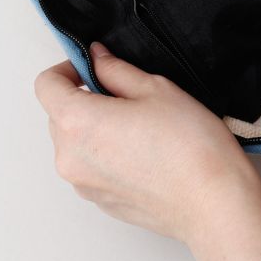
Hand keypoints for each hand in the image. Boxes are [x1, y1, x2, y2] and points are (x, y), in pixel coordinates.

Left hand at [34, 42, 260, 260]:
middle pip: (58, 114)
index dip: (68, 68)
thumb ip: (116, 69)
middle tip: (125, 92)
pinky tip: (141, 148)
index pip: (46, 85)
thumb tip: (98, 58)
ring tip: (138, 123)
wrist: (214, 203)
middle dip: (84, 96)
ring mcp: (83, 184)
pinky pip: (89, 165)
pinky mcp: (99, 201)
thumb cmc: (190, 146)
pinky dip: (104, 151)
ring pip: (74, 140)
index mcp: (79, 123)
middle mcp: (71, 158)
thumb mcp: (155, 88)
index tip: (91, 66)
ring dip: (94, 125)